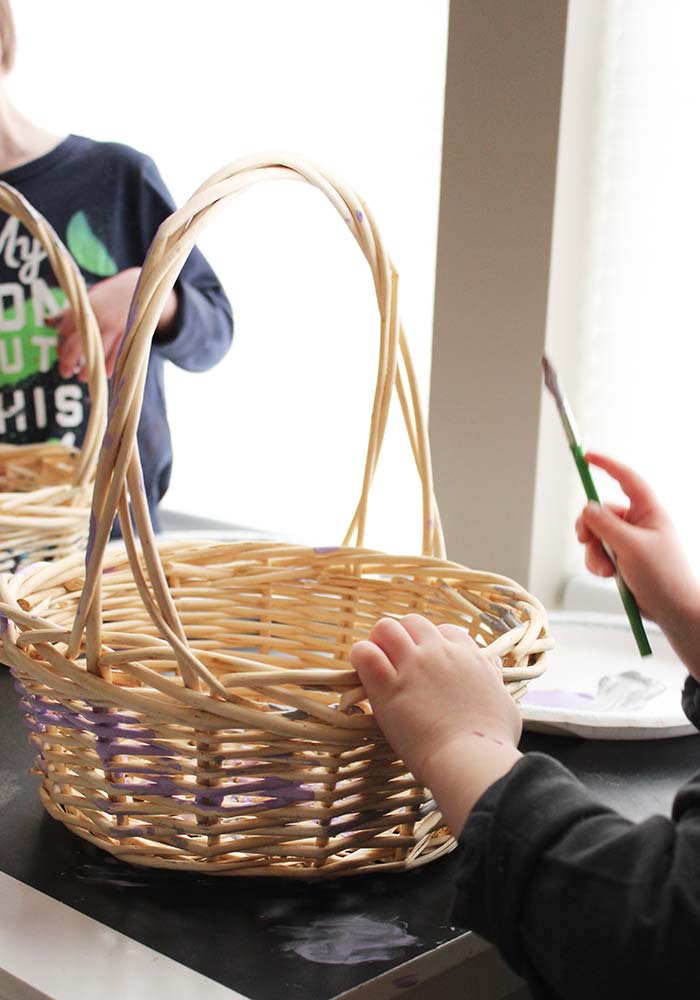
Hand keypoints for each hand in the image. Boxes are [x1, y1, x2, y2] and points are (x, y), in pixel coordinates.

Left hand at [50, 267, 176, 380]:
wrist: (141, 289)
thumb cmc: (109, 295)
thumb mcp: (88, 299)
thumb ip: (70, 312)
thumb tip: (46, 322)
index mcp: (84, 307)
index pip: (65, 330)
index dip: (60, 345)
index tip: (60, 355)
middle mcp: (98, 317)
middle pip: (78, 344)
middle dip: (69, 362)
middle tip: (65, 373)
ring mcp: (114, 327)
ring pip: (97, 354)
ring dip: (89, 369)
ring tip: (83, 378)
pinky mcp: (129, 335)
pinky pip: (116, 356)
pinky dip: (109, 367)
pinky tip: (103, 374)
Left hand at [350, 614, 521, 833]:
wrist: (471, 759)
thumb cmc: (492, 740)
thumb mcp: (505, 702)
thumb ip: (493, 679)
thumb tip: (493, 666)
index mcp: (468, 656)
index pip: (446, 631)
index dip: (433, 644)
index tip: (428, 661)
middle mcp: (439, 653)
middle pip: (413, 622)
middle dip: (403, 637)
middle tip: (397, 662)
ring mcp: (413, 665)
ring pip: (386, 628)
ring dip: (379, 642)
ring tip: (377, 664)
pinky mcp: (388, 686)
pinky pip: (365, 653)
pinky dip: (361, 657)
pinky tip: (364, 673)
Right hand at [576, 453, 699, 674]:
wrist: (672, 611)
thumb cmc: (663, 577)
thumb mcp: (630, 546)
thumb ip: (605, 524)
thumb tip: (587, 508)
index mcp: (649, 512)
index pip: (626, 479)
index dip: (606, 465)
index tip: (586, 457)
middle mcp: (638, 523)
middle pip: (601, 511)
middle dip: (590, 528)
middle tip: (585, 539)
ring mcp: (629, 541)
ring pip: (596, 536)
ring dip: (594, 552)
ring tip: (606, 570)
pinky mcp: (622, 559)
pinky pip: (598, 553)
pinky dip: (597, 563)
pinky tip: (609, 576)